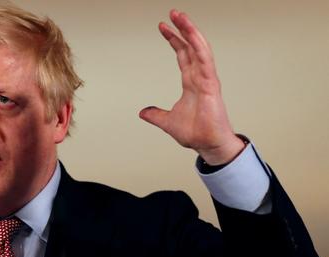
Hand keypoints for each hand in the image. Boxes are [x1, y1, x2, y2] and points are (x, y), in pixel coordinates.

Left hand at [139, 10, 244, 165]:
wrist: (208, 144)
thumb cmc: (196, 133)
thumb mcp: (167, 121)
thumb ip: (155, 115)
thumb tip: (143, 112)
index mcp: (191, 82)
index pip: (182, 55)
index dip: (174, 41)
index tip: (163, 27)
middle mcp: (200, 77)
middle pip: (191, 47)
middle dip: (182, 29)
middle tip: (173, 13)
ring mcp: (207, 79)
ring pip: (199, 48)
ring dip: (190, 31)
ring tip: (181, 16)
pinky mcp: (211, 84)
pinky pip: (205, 60)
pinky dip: (198, 46)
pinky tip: (192, 34)